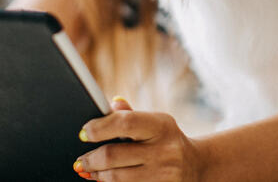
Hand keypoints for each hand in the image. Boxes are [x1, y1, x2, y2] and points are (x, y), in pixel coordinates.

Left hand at [73, 97, 203, 180]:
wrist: (195, 165)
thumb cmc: (167, 140)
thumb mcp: (156, 123)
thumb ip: (132, 115)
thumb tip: (111, 104)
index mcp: (162, 125)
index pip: (126, 122)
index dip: (100, 127)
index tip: (84, 132)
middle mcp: (165, 150)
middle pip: (114, 155)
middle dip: (91, 159)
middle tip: (81, 160)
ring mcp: (163, 175)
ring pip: (115, 178)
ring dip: (98, 175)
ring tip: (91, 171)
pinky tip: (105, 180)